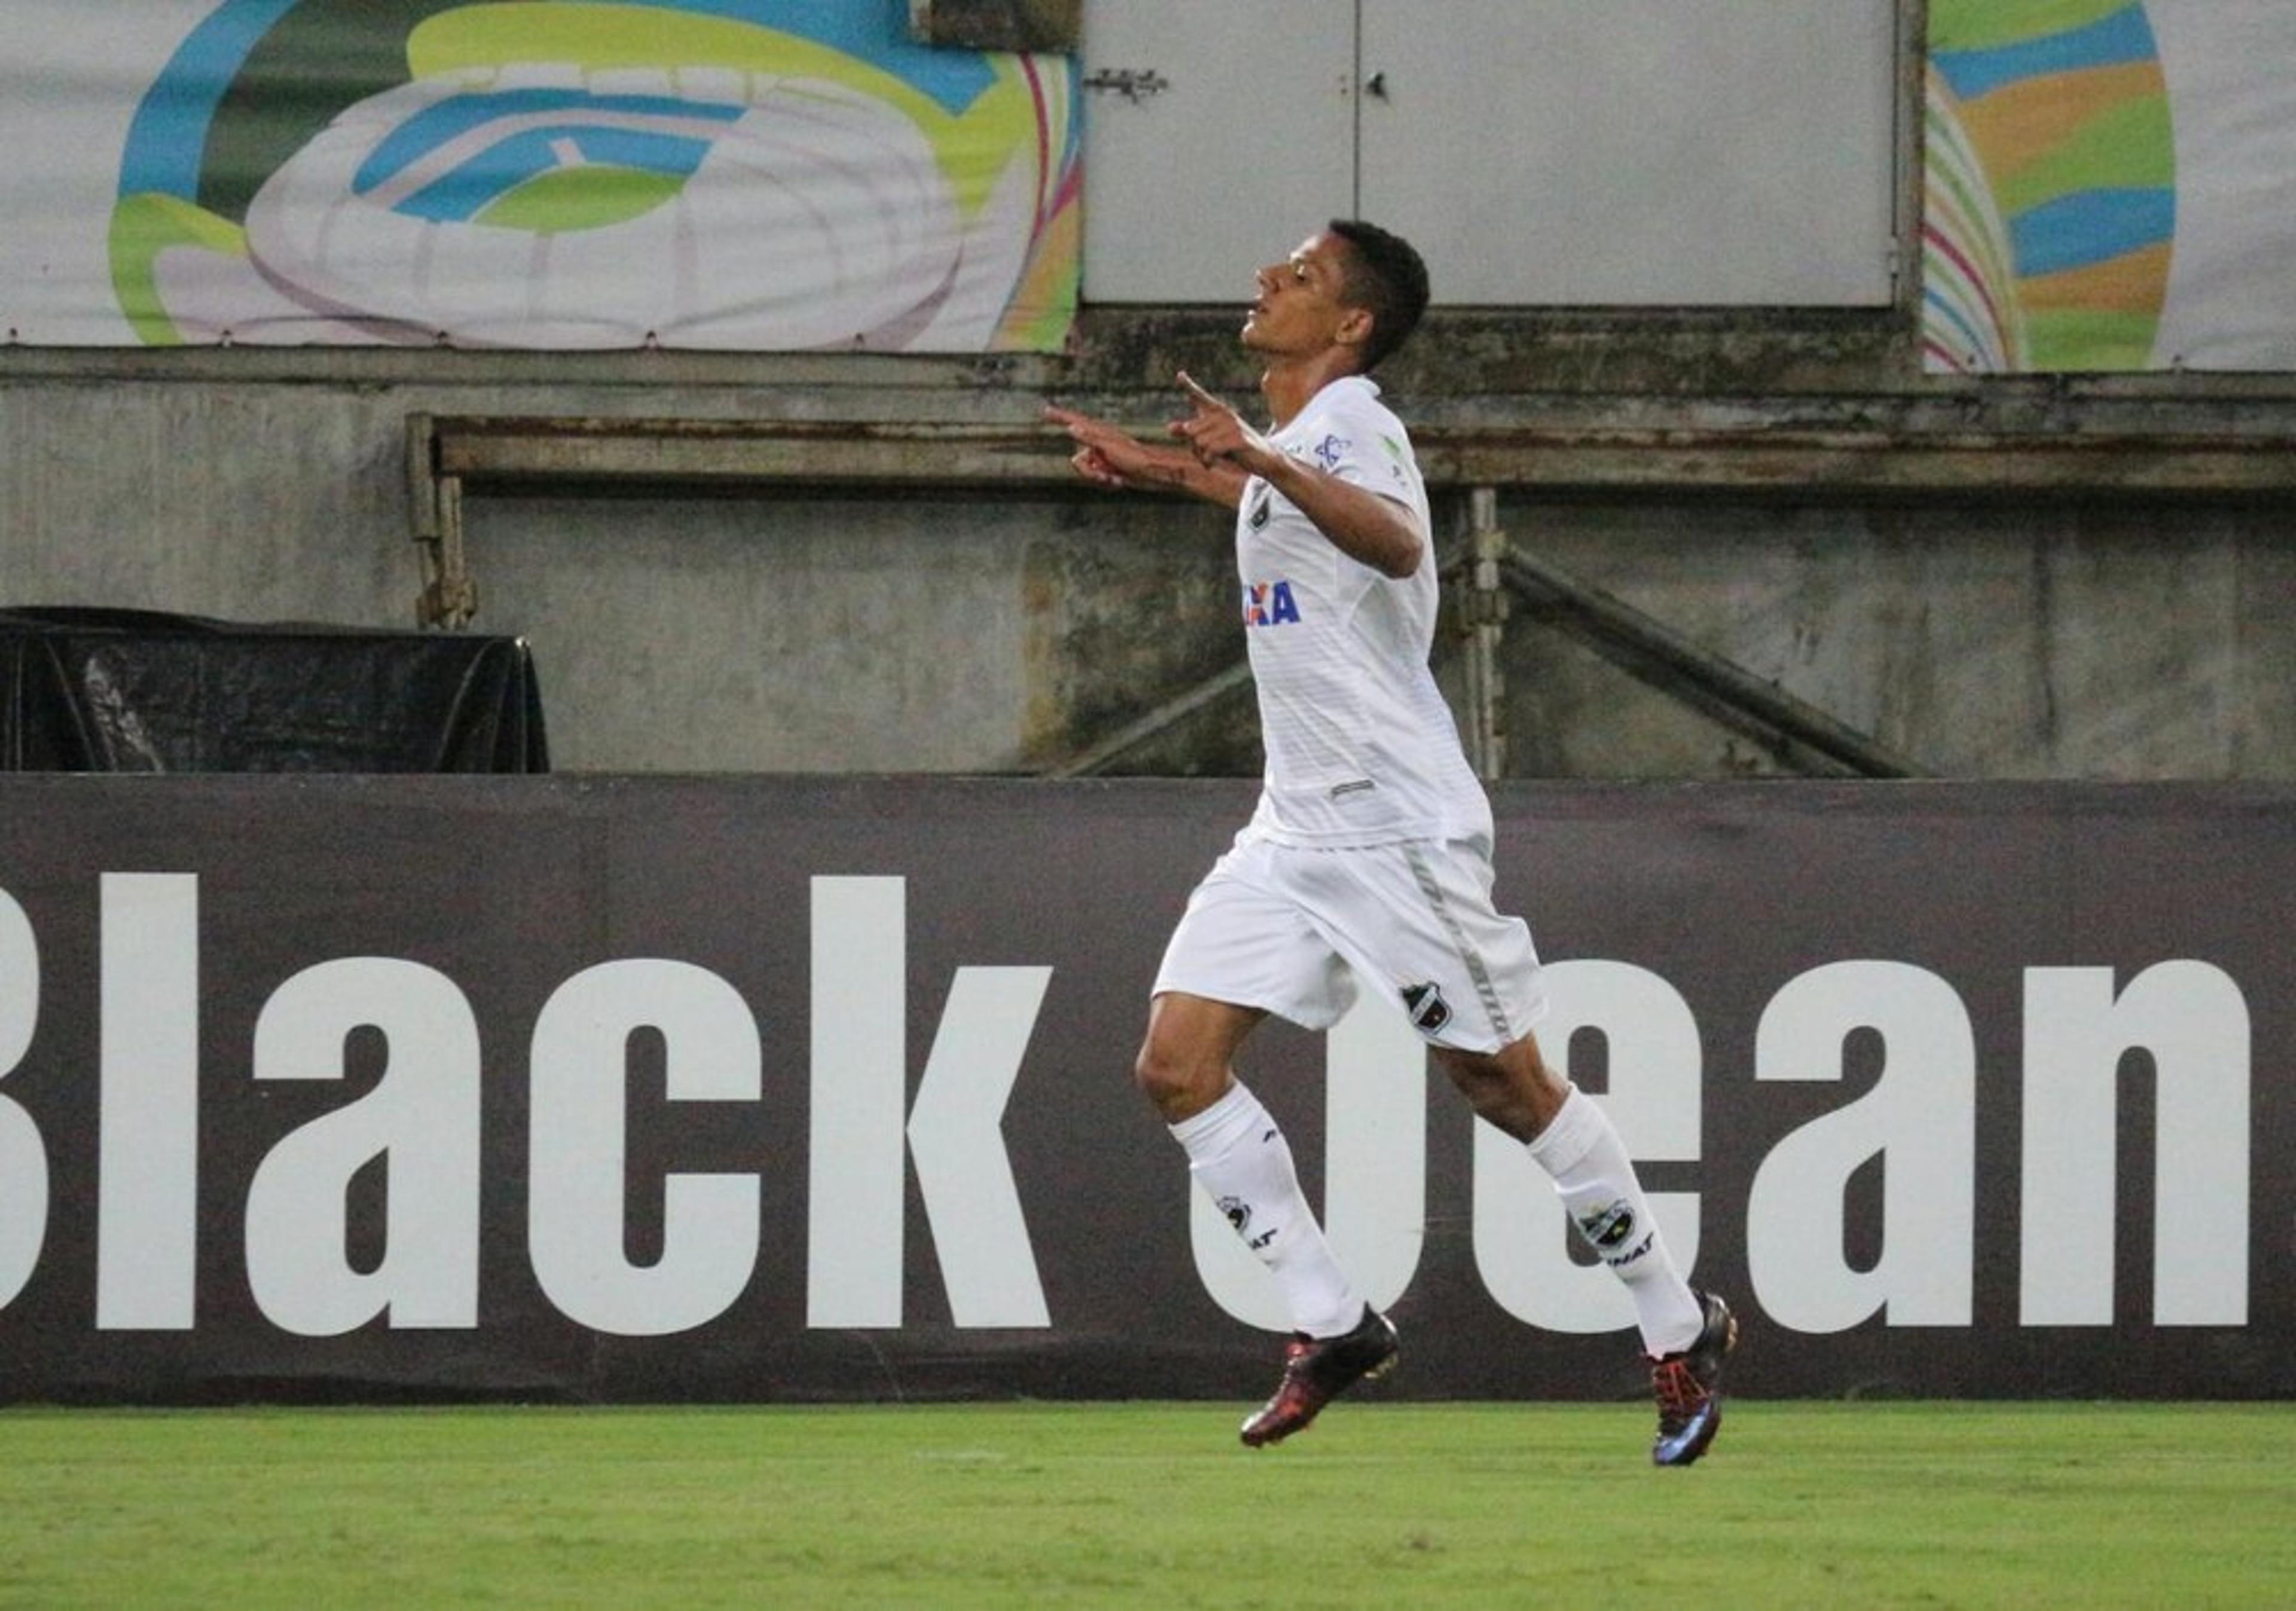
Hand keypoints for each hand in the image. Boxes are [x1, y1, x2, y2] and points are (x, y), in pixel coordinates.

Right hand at [1044, 404, 1161, 487]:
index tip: (1045, 411)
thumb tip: (1071, 428)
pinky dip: (1105, 481)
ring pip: (1086, 470)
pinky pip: (1096, 477)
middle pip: (1078, 458)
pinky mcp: (1109, 467)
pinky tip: (1118, 481)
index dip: (1059, 417)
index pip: (1074, 422)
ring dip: (1098, 477)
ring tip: (1115, 478)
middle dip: (1087, 471)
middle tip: (1104, 474)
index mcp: (1099, 433)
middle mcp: (1099, 443)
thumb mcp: (1109, 447)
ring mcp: (1103, 456)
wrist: (1153, 472)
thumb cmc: (1134, 457)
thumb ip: (1089, 438)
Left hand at [1170, 371, 1273, 471]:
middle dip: (1194, 447)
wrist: (1264, 459)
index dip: (1188, 385)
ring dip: (1202, 456)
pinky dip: (1209, 460)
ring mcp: (1233, 426)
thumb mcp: (1211, 440)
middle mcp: (1224, 414)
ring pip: (1200, 442)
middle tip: (1207, 453)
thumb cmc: (1234, 448)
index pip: (1200, 396)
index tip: (1179, 374)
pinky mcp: (1238, 439)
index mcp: (1217, 411)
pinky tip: (1214, 464)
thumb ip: (1191, 433)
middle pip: (1191, 430)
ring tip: (1214, 458)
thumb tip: (1169, 428)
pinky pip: (1211, 450)